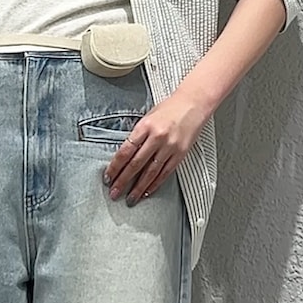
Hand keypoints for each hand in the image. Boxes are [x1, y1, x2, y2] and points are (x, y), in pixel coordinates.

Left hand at [102, 85, 210, 204]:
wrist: (193, 103)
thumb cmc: (170, 108)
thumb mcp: (148, 117)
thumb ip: (137, 136)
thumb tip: (125, 156)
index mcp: (145, 126)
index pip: (125, 151)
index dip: (115, 167)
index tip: (108, 177)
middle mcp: (157, 137)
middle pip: (136, 164)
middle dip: (123, 181)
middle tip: (114, 192)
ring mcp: (170, 147)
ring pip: (150, 172)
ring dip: (138, 187)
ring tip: (130, 198)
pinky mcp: (180, 154)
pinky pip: (165, 173)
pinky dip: (154, 184)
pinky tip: (146, 191)